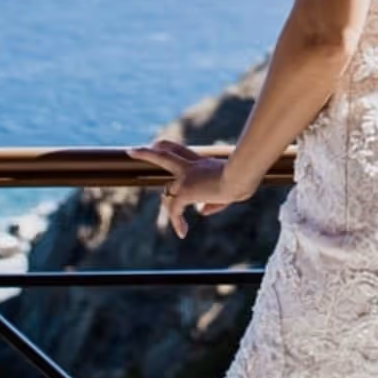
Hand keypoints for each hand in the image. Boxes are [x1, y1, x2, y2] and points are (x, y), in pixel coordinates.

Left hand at [123, 138, 256, 238]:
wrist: (241, 175)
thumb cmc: (245, 178)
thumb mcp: (231, 190)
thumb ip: (215, 201)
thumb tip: (201, 210)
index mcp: (203, 163)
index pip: (183, 152)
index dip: (171, 149)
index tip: (160, 145)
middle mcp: (192, 167)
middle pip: (166, 155)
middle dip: (148, 153)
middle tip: (133, 150)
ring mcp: (186, 178)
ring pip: (166, 189)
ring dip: (167, 204)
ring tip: (157, 208)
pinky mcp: (185, 191)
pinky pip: (175, 210)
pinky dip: (178, 222)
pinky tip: (183, 233)